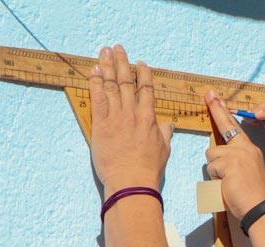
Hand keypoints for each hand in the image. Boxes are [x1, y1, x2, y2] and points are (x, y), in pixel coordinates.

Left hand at [88, 45, 172, 196]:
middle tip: (118, 48)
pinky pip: (98, 97)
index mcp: (149, 118)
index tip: (141, 63)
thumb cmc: (148, 169)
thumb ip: (165, 133)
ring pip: (112, 85)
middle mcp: (133, 113)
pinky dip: (96, 82)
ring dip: (108, 66)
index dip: (144, 75)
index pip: (147, 90)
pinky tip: (95, 70)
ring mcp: (116, 116)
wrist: (132, 181)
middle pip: (127, 82)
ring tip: (104, 51)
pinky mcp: (101, 123)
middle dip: (123, 63)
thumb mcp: (163, 150)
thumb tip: (170, 125)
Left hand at [203, 91, 264, 218]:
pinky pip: (211, 166)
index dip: (224, 112)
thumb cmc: (250, 195)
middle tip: (209, 94)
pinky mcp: (230, 163)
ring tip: (226, 181)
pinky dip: (214, 177)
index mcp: (250, 150)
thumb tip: (215, 157)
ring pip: (212, 154)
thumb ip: (232, 161)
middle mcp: (246, 148)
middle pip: (225, 127)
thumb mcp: (244, 172)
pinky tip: (226, 184)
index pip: (234, 127)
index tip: (216, 98)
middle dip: (216, 109)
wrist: (257, 208)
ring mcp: (239, 154)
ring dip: (214, 169)